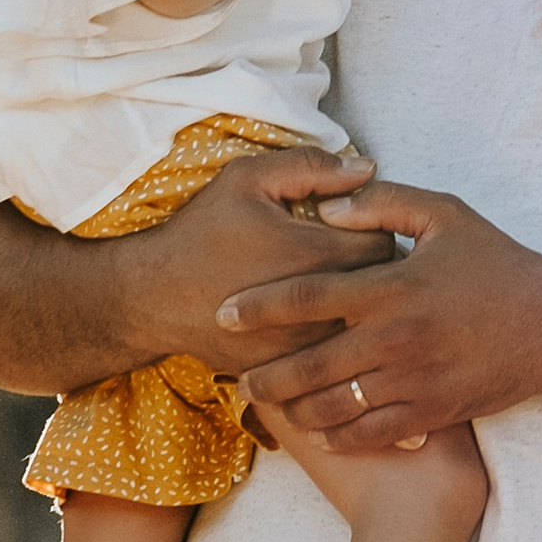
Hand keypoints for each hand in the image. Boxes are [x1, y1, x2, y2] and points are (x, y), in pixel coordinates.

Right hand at [114, 147, 397, 378]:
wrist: (156, 298)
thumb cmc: (204, 230)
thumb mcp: (249, 178)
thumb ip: (311, 167)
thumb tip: (367, 167)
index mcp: (314, 257)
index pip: (385, 242)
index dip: (378, 226)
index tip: (358, 221)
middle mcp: (316, 310)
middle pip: (380, 290)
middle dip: (376, 268)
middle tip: (353, 250)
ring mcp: (302, 349)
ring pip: (360, 328)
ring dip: (358, 307)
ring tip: (341, 285)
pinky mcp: (287, 374)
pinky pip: (332, 359)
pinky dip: (333, 338)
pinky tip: (316, 317)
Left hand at [217, 177, 541, 453]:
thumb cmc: (494, 261)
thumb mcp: (445, 213)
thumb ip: (384, 204)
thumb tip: (329, 208)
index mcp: (393, 286)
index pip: (309, 296)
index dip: (260, 306)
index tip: (225, 313)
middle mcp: (395, 338)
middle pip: (310, 365)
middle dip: (266, 374)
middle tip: (238, 375)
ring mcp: (412, 382)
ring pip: (333, 407)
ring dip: (294, 409)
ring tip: (271, 404)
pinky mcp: (428, 413)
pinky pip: (368, 434)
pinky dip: (336, 436)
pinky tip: (318, 429)